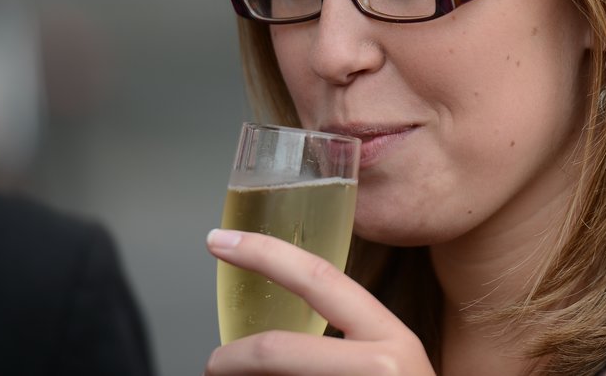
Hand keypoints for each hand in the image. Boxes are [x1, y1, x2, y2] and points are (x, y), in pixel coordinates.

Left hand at [204, 229, 434, 375]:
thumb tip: (267, 346)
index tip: (219, 241)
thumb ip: (342, 346)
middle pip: (277, 351)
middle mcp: (382, 366)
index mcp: (392, 338)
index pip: (320, 279)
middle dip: (229, 358)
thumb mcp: (385, 368)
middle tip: (213, 365)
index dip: (264, 254)